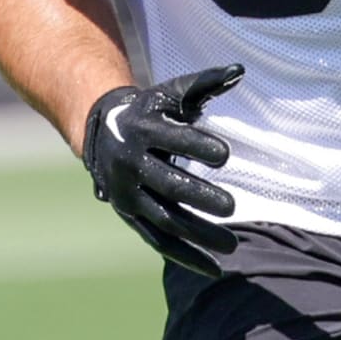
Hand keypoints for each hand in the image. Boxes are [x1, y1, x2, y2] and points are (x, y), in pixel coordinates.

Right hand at [82, 64, 242, 275]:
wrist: (101, 132)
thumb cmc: (150, 111)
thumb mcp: (170, 94)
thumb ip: (204, 83)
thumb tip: (239, 70)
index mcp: (142, 130)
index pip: (173, 139)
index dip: (198, 146)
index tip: (225, 154)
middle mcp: (132, 164)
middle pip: (168, 185)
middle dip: (200, 197)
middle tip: (232, 206)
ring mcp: (130, 195)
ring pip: (165, 219)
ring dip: (198, 234)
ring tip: (231, 245)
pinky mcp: (132, 216)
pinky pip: (159, 241)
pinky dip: (185, 256)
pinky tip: (213, 269)